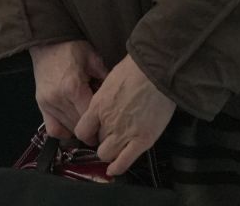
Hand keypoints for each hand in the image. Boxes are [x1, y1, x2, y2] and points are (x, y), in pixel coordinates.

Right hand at [29, 40, 105, 140]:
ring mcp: (48, 103)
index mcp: (73, 87)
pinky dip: (64, 131)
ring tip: (90, 123)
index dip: (101, 125)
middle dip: (92, 128)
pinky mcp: (41, 104)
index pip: (90, 118)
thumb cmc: (71, 48)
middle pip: (79, 126)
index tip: (110, 127)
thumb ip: (105, 79)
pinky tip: (73, 126)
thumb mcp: (94, 59)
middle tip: (103, 126)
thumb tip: (117, 98)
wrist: (47, 41)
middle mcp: (58, 99)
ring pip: (68, 129)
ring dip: (80, 129)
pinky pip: (53, 129)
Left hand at [74, 55, 176, 177]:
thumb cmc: (136, 69)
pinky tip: (115, 170)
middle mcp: (107, 123)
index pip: (82, 131)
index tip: (93, 133)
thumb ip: (105, 97)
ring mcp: (124, 133)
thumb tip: (106, 102)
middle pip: (97, 143)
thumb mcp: (111, 79)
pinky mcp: (142, 140)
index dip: (87, 135)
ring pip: (107, 155)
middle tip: (111, 137)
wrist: (157, 71)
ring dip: (110, 153)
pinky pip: (124, 161)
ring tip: (117, 149)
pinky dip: (118, 168)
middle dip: (102, 141)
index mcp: (98, 106)